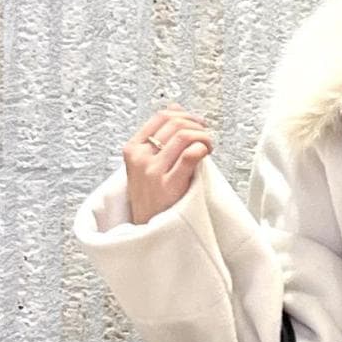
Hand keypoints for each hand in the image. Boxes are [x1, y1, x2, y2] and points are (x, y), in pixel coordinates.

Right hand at [123, 103, 214, 225]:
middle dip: (197, 126)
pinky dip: (203, 149)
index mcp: (132, 149)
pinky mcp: (169, 186)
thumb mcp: (147, 165)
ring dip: (204, 137)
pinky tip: (206, 155)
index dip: (184, 115)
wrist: (148, 233)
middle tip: (207, 136)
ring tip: (209, 147)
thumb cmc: (152, 200)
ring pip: (184, 136)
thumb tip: (174, 108)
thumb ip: (160, 137)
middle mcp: (141, 158)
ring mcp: (153, 172)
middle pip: (175, 125)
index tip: (198, 123)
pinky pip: (191, 156)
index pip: (161, 118)